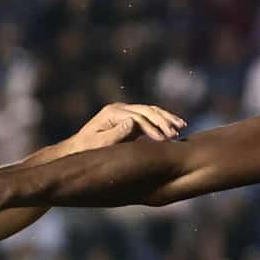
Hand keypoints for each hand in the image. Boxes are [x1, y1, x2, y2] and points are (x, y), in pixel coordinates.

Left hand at [68, 102, 185, 151]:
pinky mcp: (130, 120)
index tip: (163, 140)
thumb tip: (133, 122)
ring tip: (182, 126)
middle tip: (177, 132)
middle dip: (163, 121)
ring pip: (151, 111)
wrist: (77, 149)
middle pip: (147, 110)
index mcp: (112, 113)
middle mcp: (120, 109)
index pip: (138, 118)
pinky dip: (163, 122)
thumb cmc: (86, 150)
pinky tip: (175, 128)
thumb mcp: (98, 144)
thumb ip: (115, 134)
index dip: (152, 128)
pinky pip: (150, 118)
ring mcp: (126, 113)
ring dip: (167, 118)